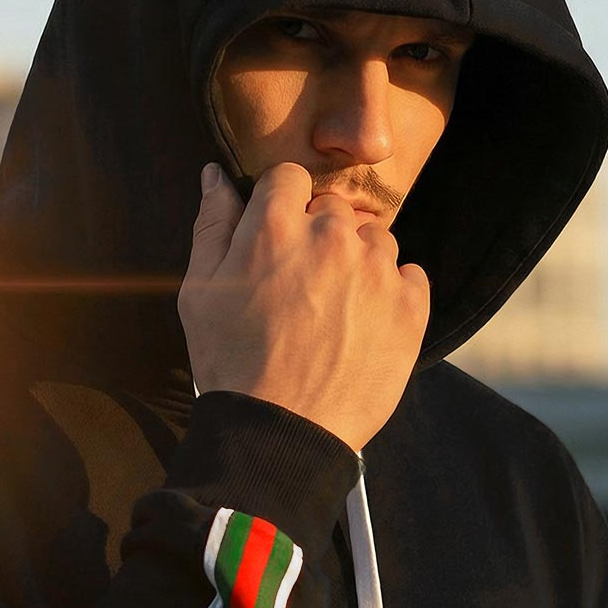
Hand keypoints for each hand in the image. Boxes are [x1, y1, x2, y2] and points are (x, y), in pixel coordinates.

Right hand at [177, 161, 429, 454]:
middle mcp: (332, 236)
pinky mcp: (409, 307)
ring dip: (357, 263)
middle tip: (302, 287)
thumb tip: (216, 173)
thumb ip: (212, 224)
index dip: (281, 206)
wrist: (280, 433)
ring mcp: (376, 271)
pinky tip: (364, 325)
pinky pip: (410, 276)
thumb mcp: (198, 292)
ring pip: (374, 240)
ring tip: (334, 311)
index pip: (289, 177)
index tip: (277, 240)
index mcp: (275, 226)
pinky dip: (392, 293)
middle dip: (319, 236)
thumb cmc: (231, 364)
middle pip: (333, 208)